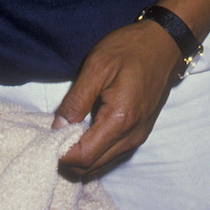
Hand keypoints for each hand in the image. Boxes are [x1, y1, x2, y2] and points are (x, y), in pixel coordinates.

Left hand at [52, 20, 181, 175]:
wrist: (164, 43)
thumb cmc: (130, 49)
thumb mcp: (96, 67)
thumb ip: (76, 100)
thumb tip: (57, 127)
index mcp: (120, 120)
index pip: (84, 156)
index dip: (61, 154)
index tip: (46, 140)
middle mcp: (132, 136)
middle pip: (92, 167)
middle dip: (68, 158)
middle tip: (51, 136)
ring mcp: (139, 137)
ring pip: (102, 164)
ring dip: (81, 156)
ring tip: (65, 132)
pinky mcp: (141, 133)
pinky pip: (112, 153)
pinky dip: (95, 151)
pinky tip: (84, 131)